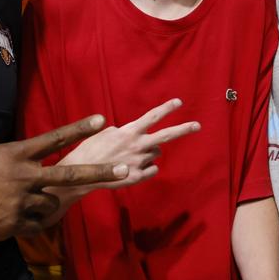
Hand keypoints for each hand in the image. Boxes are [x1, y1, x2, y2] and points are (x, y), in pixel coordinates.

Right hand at [0, 114, 127, 242]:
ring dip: (43, 204)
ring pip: (51, 204)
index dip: (78, 129)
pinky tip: (10, 217)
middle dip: (99, 172)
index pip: (54, 139)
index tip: (101, 120)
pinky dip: (29, 221)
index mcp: (17, 155)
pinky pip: (36, 224)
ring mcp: (22, 202)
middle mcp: (24, 177)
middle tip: (124, 169)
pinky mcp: (15, 224)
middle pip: (70, 174)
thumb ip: (20, 160)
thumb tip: (40, 164)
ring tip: (17, 202)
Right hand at [58, 98, 199, 193]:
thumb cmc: (92, 149)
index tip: (179, 102)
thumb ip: (126, 132)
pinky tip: (132, 167)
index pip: (152, 117)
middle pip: (166, 135)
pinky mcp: (137, 177)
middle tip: (197, 125)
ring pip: (155, 153)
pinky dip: (146, 167)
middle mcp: (137, 146)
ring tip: (130, 154)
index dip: (167, 108)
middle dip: (183, 129)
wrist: (81, 173)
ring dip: (149, 152)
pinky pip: (152, 169)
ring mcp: (139, 163)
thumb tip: (139, 134)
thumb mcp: (107, 133)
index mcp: (129, 132)